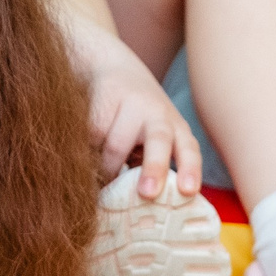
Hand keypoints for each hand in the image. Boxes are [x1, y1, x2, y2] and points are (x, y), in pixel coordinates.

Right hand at [78, 26, 200, 194]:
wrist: (112, 66)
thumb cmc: (137, 118)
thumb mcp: (154, 138)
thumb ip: (151, 165)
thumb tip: (141, 209)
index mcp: (176, 128)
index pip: (188, 150)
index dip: (190, 170)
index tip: (188, 192)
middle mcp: (157, 114)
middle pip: (158, 141)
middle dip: (154, 168)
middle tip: (147, 193)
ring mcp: (130, 103)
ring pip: (114, 145)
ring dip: (106, 168)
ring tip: (101, 180)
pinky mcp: (103, 97)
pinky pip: (90, 134)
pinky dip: (86, 151)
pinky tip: (85, 153)